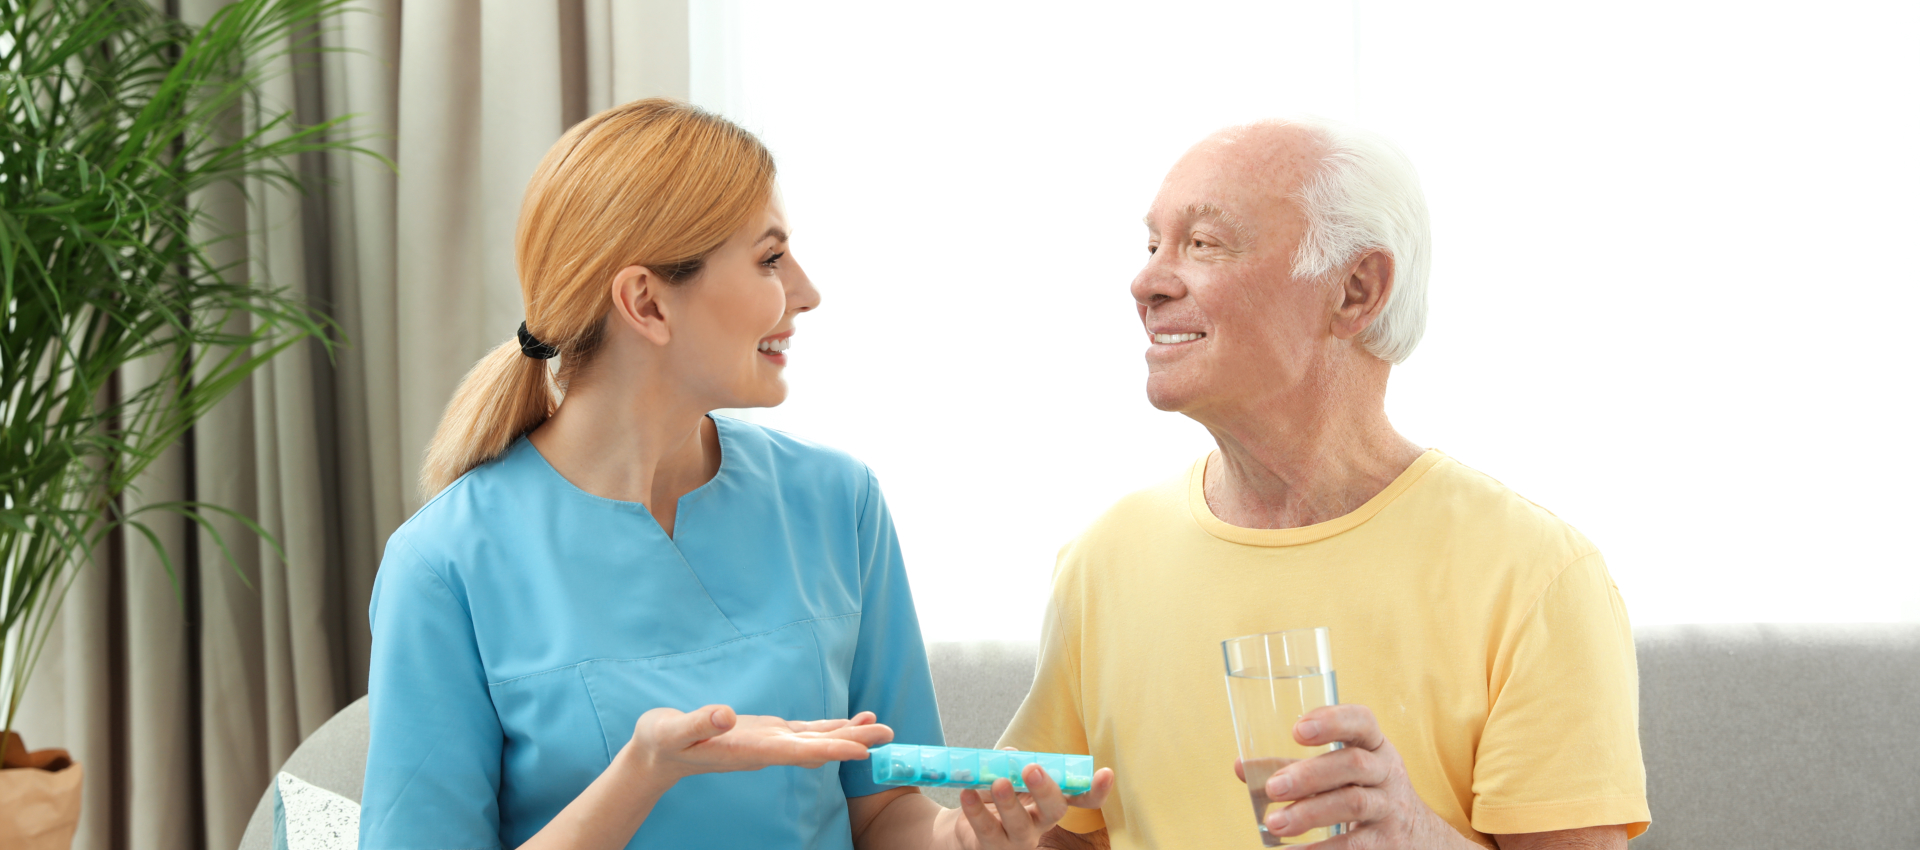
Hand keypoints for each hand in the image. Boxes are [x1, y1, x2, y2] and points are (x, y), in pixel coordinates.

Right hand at [628, 705, 893, 781]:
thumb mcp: (672, 730)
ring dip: (851, 735)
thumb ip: (698, 723)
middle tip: (890, 736)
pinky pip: (807, 732)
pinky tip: (855, 722)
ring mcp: (770, 743)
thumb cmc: (662, 742)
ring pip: (817, 739)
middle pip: (817, 748)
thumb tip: (724, 715)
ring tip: (884, 729)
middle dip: (853, 743)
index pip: (796, 752)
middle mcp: (766, 750)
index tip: (859, 752)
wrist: (658, 753)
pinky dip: (833, 727)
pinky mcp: (769, 733)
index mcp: (749, 750)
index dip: (829, 749)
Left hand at [955, 751, 1114, 849]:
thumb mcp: (1004, 775)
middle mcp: (1039, 823)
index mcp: (1049, 802)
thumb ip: (1009, 764)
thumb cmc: (994, 794)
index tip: (1106, 773)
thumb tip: (1010, 754)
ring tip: (998, 782)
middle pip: (1053, 811)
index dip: (1095, 790)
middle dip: (1045, 790)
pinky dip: (975, 810)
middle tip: (1033, 769)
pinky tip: (967, 793)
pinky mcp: (992, 847)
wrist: (965, 822)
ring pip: (1019, 824)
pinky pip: (985, 830)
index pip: (1080, 799)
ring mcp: (1017, 839)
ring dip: (1009, 802)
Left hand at [1235, 704, 1467, 848]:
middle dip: (1310, 775)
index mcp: (1374, 745)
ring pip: (1354, 804)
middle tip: (1273, 788)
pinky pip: (1355, 845)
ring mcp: (1391, 808)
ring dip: (1310, 813)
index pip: (1362, 721)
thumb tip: (1243, 768)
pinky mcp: (1388, 843)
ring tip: (1275, 824)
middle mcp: (1387, 772)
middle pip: (1353, 765)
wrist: (1418, 836)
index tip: (1296, 729)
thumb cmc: (1364, 791)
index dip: (1332, 721)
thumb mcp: (1340, 772)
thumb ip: (1293, 767)